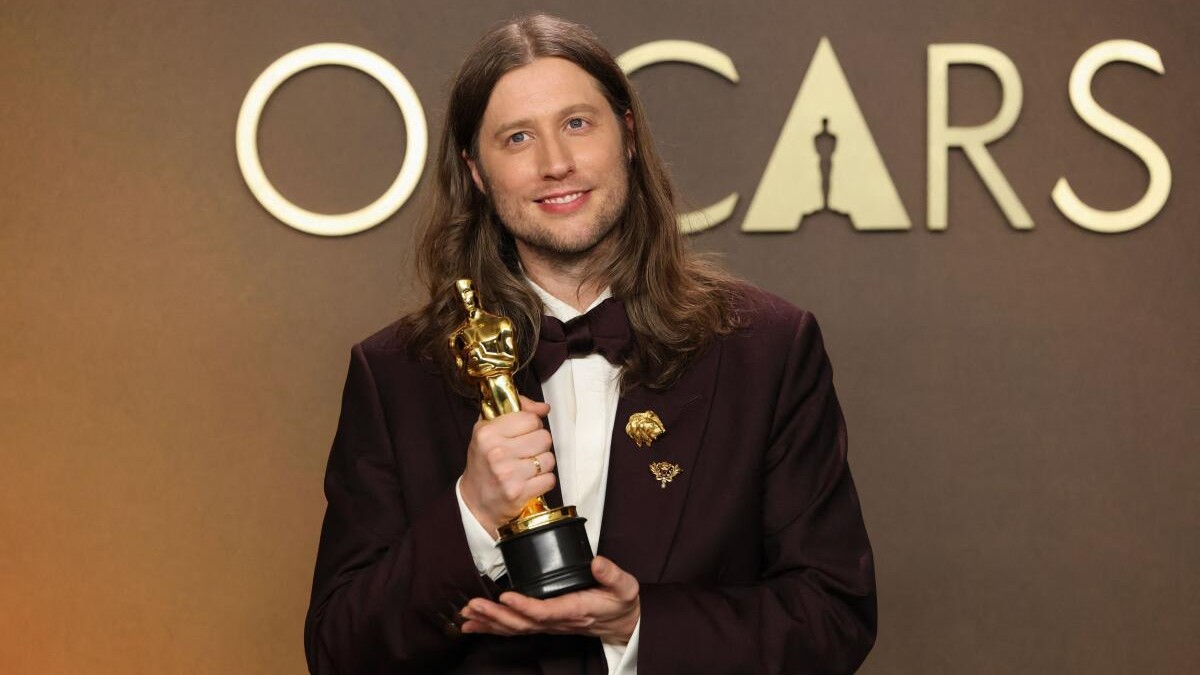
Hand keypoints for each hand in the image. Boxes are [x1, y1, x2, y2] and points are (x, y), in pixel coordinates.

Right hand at [459, 395, 555, 535]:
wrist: (475, 501)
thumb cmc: (484, 463)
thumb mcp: (489, 430)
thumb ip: (517, 410)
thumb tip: (544, 407)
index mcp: (487, 433)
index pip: (531, 419)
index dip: (531, 425)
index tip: (523, 433)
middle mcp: (497, 452)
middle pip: (544, 438)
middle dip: (538, 444)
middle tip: (525, 451)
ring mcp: (508, 474)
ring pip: (549, 459)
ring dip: (542, 464)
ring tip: (526, 467)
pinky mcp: (519, 493)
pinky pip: (550, 479)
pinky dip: (543, 481)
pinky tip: (529, 481)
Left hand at [460, 556, 640, 642]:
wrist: (623, 623)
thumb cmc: (621, 602)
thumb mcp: (625, 586)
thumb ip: (612, 575)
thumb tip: (597, 562)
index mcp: (576, 609)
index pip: (546, 611)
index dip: (524, 606)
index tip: (506, 596)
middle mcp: (558, 621)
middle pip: (522, 623)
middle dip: (496, 616)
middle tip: (473, 605)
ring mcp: (549, 625)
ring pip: (515, 628)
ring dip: (489, 622)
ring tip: (467, 614)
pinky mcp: (543, 624)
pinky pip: (515, 629)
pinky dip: (492, 627)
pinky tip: (473, 624)